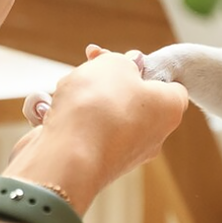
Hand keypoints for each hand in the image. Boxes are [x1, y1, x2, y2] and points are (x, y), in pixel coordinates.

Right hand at [5, 46, 188, 213]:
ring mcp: (122, 153)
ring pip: (103, 113)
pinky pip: (81, 132)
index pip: (170, 86)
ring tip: (68, 90)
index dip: (146, 68)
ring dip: (82, 97)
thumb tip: (129, 65)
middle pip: (132, 98)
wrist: (65, 156)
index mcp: (169, 110)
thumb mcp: (115, 64)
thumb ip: (124, 60)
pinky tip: (51, 111)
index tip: (124, 59)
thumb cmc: (98, 106)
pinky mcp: (93, 163)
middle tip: (91, 63)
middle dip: (108, 79)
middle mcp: (152, 136)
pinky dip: (67, 119)